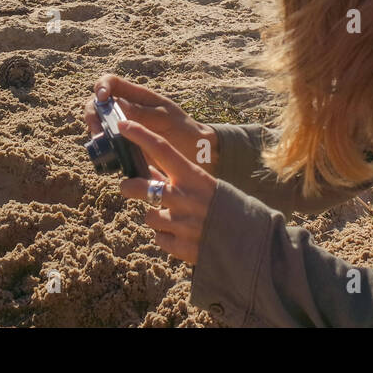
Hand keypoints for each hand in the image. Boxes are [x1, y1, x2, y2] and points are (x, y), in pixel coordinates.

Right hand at [85, 74, 218, 174]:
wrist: (196, 153)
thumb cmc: (182, 129)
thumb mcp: (164, 117)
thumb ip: (140, 112)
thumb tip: (113, 103)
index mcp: (137, 97)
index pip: (111, 83)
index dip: (101, 86)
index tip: (102, 98)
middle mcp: (126, 111)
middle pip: (97, 105)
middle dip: (92, 115)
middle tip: (97, 130)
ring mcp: (123, 129)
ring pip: (98, 125)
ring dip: (95, 133)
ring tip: (102, 144)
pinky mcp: (123, 147)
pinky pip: (106, 145)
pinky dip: (102, 149)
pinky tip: (108, 156)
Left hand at [115, 118, 217, 264]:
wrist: (249, 239)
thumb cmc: (223, 206)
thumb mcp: (204, 184)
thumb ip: (177, 179)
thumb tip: (146, 171)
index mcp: (194, 177)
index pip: (162, 149)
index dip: (140, 136)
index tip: (123, 125)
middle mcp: (184, 198)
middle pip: (142, 187)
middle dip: (129, 187)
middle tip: (127, 186)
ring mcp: (181, 224)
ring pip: (149, 216)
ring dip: (157, 217)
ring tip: (176, 219)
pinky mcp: (180, 247)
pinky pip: (160, 238)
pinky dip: (167, 237)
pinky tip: (183, 235)